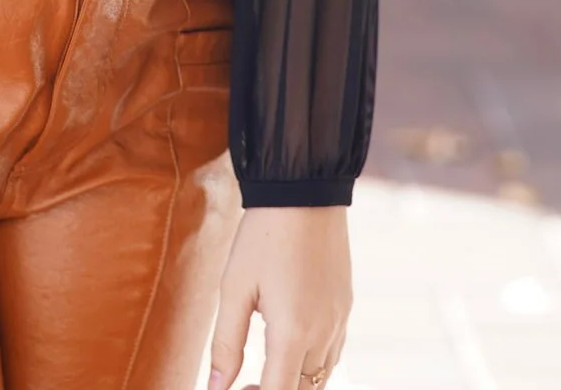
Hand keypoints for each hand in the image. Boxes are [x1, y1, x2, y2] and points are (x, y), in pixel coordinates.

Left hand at [208, 206, 351, 389]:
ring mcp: (339, 320)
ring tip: (264, 368)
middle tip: (244, 384)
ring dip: (296, 382)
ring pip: (321, 376)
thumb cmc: (262, 237)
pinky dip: (312, 363)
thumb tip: (215, 387)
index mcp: (292, 332)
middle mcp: (323, 333)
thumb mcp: (234, 287)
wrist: (303, 191)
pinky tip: (289, 346)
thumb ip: (226, 343)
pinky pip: (333, 352)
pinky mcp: (345, 307)